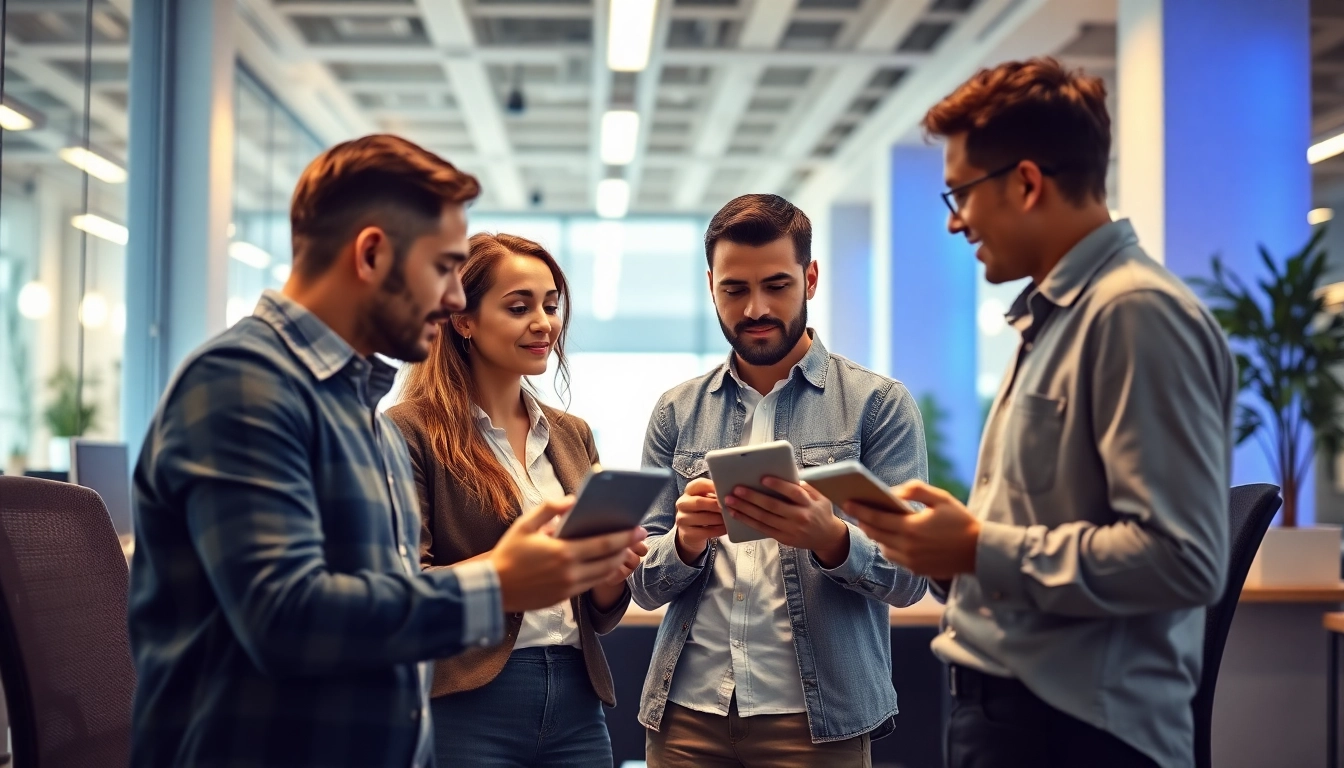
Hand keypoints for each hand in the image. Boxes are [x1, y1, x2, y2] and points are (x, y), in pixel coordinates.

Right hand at [491, 497, 646, 612]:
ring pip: (603, 575)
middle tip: (639, 536)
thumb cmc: (508, 553)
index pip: (604, 544)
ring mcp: (568, 588)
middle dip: (627, 547)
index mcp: (563, 552)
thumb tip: (573, 500)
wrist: (493, 589)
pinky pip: (591, 584)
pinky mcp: (564, 598)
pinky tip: (606, 563)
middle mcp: (570, 573)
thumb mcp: (524, 524)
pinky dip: (602, 573)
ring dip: (617, 561)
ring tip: (625, 549)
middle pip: (610, 561)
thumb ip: (549, 508)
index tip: (639, 528)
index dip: (625, 536)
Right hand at [673, 477, 725, 563]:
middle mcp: (682, 503)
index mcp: (689, 491)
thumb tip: (730, 493)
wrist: (692, 532)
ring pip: (703, 518)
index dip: (712, 486)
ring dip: (719, 519)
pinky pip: (705, 532)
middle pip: (699, 502)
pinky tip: (726, 529)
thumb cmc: (704, 511)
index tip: (725, 489)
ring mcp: (682, 519)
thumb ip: (715, 495)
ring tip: (730, 519)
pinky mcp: (686, 533)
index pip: (699, 484)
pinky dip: (718, 530)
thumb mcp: (708, 500)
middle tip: (730, 507)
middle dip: (716, 505)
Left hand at [723, 478, 849, 567]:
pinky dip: (748, 521)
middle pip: (773, 506)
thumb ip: (804, 487)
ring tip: (730, 501)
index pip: (792, 492)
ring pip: (764, 518)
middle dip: (752, 497)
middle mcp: (799, 516)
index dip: (778, 485)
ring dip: (745, 509)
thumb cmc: (820, 511)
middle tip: (736, 489)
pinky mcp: (783, 538)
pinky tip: (736, 514)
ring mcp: (790, 529)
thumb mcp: (819, 496)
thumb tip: (785, 474)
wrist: (827, 537)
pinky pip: (762, 529)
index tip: (763, 478)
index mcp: (809, 503)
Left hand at [844, 480, 979, 579]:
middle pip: (875, 534)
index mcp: (911, 528)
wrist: (980, 551)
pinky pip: (895, 558)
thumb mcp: (941, 498)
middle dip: (863, 521)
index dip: (859, 509)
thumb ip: (916, 490)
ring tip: (870, 523)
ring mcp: (911, 562)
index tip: (846, 500)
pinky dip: (889, 547)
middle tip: (854, 510)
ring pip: (883, 547)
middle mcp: (908, 547)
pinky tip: (888, 537)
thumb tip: (894, 491)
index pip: (876, 518)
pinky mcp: (917, 571)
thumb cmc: (961, 521)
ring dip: (875, 535)